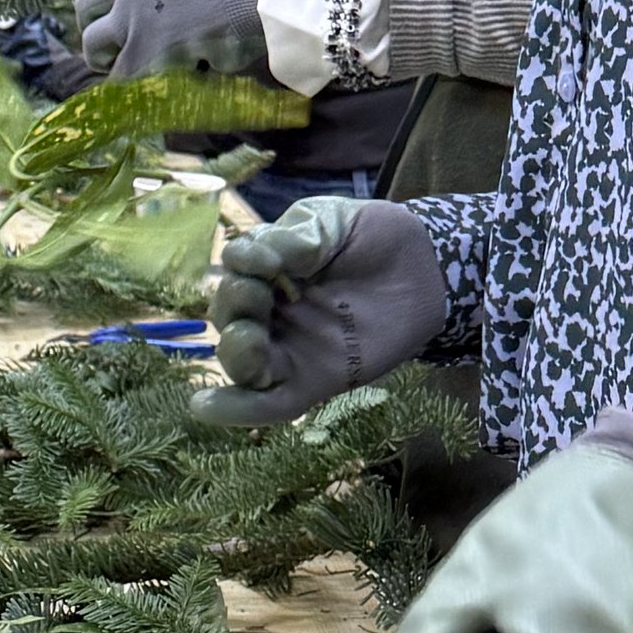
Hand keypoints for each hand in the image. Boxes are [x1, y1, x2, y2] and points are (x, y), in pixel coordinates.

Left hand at [72, 0, 268, 78]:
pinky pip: (119, 72)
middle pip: (84, 3)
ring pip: (93, 40)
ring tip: (113, 67)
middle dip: (90, 24)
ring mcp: (131, 12)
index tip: (93, 5)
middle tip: (102, 42)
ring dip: (100, 56)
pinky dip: (125, 81)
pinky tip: (137, 84)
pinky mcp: (145, 46)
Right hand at [202, 197, 446, 424]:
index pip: (234, 273)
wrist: (427, 267)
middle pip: (230, 318)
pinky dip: (236, 410)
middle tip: (258, 294)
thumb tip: (247, 256)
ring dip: (236, 355)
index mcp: (267, 270)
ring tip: (248, 342)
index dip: (240, 268)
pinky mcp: (312, 382)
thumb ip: (293, 239)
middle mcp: (270, 311)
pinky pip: (269, 402)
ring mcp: (290, 349)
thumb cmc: (373, 238)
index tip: (263, 261)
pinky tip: (205, 408)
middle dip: (235, 307)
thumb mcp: (330, 222)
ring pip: (244, 363)